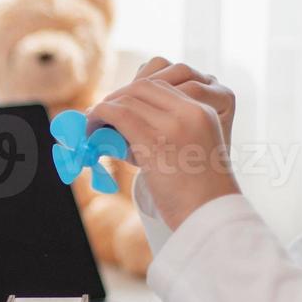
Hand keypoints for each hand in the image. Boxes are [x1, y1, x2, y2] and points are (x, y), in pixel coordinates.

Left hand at [87, 61, 240, 230]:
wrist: (211, 218)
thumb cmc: (197, 194)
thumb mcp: (190, 152)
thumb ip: (165, 132)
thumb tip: (120, 125)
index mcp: (203, 111)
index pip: (162, 84)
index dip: (132, 92)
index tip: (116, 107)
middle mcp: (191, 112)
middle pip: (144, 86)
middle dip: (117, 96)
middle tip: (99, 114)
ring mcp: (174, 126)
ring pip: (128, 98)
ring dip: (104, 108)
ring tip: (91, 125)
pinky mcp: (155, 142)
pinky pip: (119, 115)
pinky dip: (98, 117)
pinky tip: (90, 131)